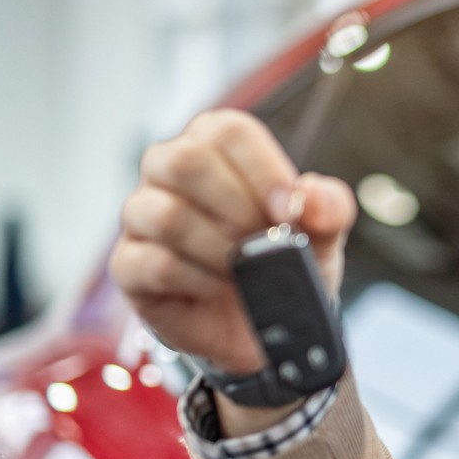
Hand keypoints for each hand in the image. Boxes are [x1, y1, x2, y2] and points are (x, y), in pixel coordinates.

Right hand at [111, 110, 356, 377]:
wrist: (264, 328)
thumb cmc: (283, 265)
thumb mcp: (322, 238)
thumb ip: (328, 209)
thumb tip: (311, 195)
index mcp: (216, 149)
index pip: (226, 130)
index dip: (261, 167)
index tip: (290, 210)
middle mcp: (170, 173)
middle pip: (183, 161)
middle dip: (237, 206)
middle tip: (266, 240)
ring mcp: (142, 218)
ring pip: (165, 213)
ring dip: (218, 247)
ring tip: (244, 268)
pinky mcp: (130, 265)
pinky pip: (153, 262)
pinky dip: (197, 278)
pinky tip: (218, 287)